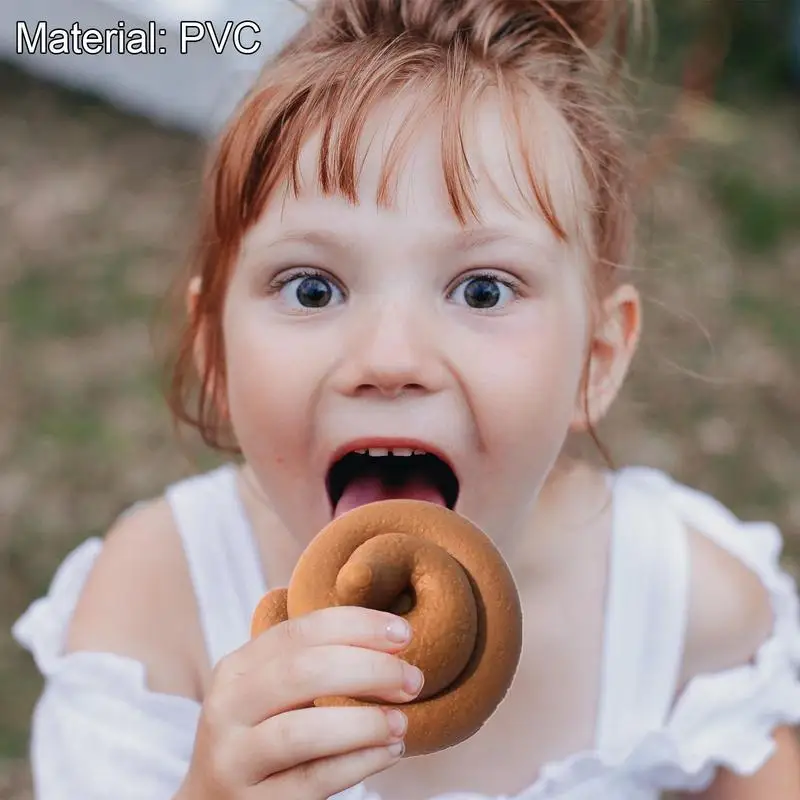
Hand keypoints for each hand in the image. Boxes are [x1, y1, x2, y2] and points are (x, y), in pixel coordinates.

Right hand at [181, 606, 421, 798]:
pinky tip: (390, 751)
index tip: (403, 635)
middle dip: (369, 670)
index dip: (357, 626)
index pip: (300, 631)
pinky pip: (313, 780)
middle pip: (303, 672)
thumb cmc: (262, 736)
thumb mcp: (270, 692)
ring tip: (402, 722)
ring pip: (303, 731)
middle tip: (413, 680)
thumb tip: (390, 638)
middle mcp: (227, 709)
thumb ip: (312, 661)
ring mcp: (234, 761)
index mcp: (237, 669)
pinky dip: (360, 762)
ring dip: (365, 722)